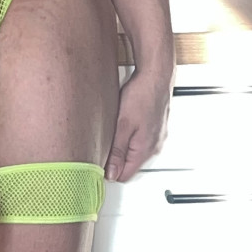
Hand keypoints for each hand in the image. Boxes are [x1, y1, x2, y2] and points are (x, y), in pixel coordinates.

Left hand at [105, 68, 172, 182]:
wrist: (156, 76)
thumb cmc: (142, 96)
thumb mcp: (123, 124)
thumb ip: (117, 151)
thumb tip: (111, 173)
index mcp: (144, 150)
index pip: (124, 175)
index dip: (109, 171)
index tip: (96, 162)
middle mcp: (153, 147)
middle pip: (130, 164)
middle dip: (114, 159)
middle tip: (101, 144)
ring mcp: (156, 137)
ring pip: (134, 151)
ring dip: (122, 146)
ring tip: (112, 131)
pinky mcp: (155, 127)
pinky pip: (140, 139)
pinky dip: (129, 136)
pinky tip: (123, 123)